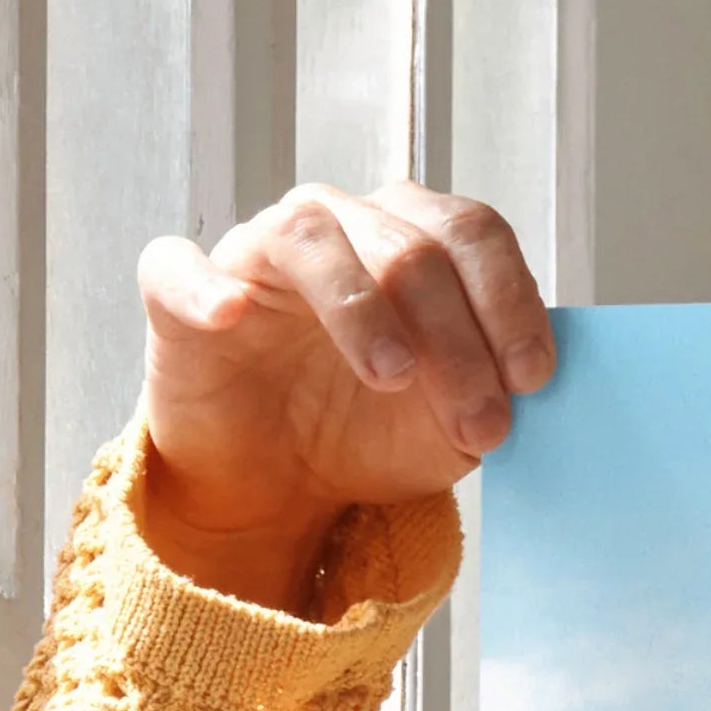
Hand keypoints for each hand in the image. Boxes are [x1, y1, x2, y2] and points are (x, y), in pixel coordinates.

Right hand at [132, 184, 553, 611]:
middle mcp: (340, 227)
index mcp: (413, 241)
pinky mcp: (180, 293)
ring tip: (393, 377)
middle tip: (479, 423)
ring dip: (362, 308)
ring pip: (312, 238)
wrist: (280, 483)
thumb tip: (527, 383)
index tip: (531, 378)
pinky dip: (205, 286)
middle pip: (409, 246)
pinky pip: (179, 267)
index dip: (509, 300)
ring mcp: (258, 253)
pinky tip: (232, 315)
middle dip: (457, 340)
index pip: (472, 234)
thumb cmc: (368, 432)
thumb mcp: (452, 426)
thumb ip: (492, 392)